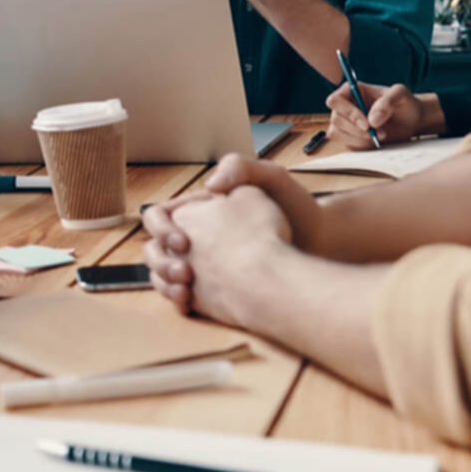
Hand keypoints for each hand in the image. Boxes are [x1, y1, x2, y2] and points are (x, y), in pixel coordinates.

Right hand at [145, 153, 323, 311]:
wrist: (316, 246)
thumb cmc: (295, 209)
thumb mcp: (269, 178)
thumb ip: (238, 169)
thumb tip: (209, 186)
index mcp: (200, 210)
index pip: (159, 215)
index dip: (163, 228)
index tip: (184, 241)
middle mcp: (195, 236)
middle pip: (154, 247)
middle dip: (161, 260)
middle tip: (186, 271)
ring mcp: (199, 264)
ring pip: (161, 272)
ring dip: (165, 281)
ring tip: (186, 289)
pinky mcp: (207, 289)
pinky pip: (177, 294)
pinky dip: (176, 299)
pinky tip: (189, 303)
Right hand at [325, 82, 440, 149]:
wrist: (412, 121)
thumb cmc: (405, 103)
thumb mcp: (401, 95)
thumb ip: (387, 102)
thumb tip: (372, 120)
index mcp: (352, 91)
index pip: (335, 100)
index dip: (348, 113)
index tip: (367, 124)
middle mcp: (345, 106)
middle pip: (336, 119)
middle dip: (357, 130)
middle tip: (381, 133)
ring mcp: (345, 123)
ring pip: (337, 133)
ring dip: (359, 139)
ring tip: (380, 136)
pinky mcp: (349, 137)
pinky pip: (346, 144)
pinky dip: (361, 146)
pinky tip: (376, 142)